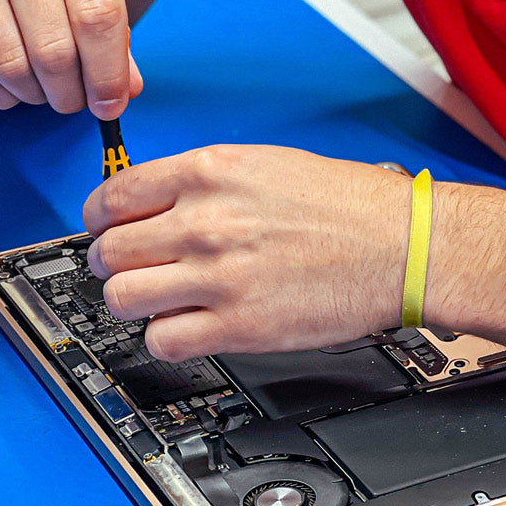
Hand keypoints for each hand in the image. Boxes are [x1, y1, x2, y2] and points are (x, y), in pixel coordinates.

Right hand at [0, 0, 140, 116]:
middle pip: (54, 50)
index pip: (97, 16)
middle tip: (79, 100)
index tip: (114, 102)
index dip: (109, 73)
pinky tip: (15, 87)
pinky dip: (0, 93)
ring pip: (12, 66)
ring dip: (38, 96)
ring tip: (49, 92)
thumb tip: (125, 89)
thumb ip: (111, 17)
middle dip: (72, 94)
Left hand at [83, 145, 411, 360]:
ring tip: (159, 301)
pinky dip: (166, 338)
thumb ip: (210, 181)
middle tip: (130, 269)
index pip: (113, 196)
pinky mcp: (237, 325)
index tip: (106, 230)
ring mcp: (218, 276)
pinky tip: (190, 326)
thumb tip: (163, 202)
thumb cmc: (355, 206)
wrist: (405, 246)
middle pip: (108, 251)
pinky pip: (161, 341)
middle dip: (111, 263)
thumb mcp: (273, 164)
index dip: (101, 219)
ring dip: (134, 302)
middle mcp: (206, 221)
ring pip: (122, 298)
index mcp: (213, 172)